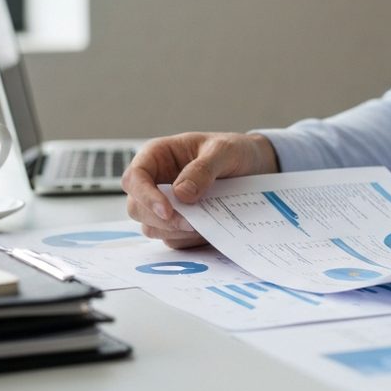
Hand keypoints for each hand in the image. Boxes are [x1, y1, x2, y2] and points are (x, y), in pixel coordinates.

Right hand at [122, 132, 277, 248]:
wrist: (256, 166)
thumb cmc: (235, 150)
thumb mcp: (223, 151)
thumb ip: (203, 169)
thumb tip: (180, 194)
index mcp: (158, 156)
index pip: (134, 177)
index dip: (145, 196)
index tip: (167, 210)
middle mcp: (155, 181)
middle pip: (137, 208)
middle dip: (162, 220)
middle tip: (192, 223)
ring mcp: (164, 204)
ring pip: (151, 227)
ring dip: (174, 232)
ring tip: (203, 224)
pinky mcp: (177, 223)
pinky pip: (172, 239)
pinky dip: (186, 240)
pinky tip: (207, 230)